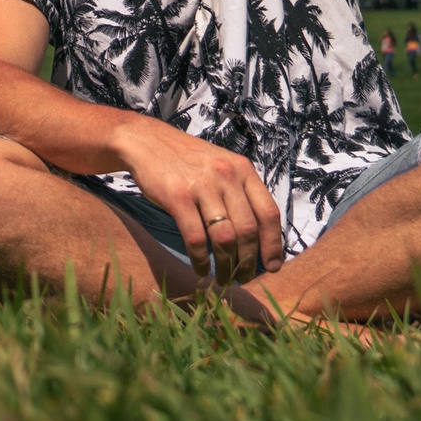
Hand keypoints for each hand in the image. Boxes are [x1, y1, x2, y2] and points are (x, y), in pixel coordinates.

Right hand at [109, 118, 284, 287]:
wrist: (147, 141)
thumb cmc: (188, 160)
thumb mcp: (222, 166)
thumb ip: (240, 192)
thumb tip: (257, 236)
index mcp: (243, 170)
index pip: (268, 213)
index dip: (273, 244)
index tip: (272, 266)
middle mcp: (226, 177)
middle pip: (248, 230)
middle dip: (248, 262)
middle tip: (243, 278)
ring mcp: (202, 186)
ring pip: (224, 238)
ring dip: (226, 265)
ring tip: (223, 278)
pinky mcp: (177, 197)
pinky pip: (196, 238)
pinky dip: (200, 259)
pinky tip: (200, 268)